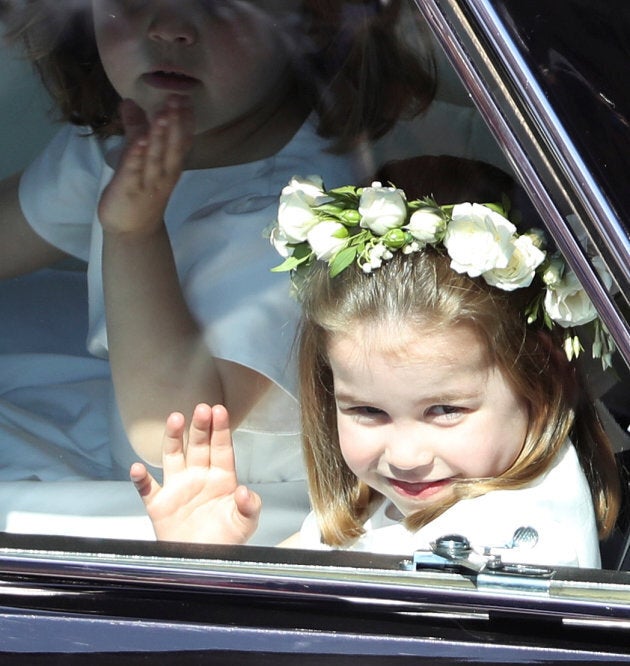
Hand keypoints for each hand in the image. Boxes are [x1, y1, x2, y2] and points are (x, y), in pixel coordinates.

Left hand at [98, 95, 194, 236]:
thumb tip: (130, 102)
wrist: (133, 231)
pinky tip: (140, 142)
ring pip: (156, 157)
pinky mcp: (129, 188)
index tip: (186, 98)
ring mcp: (148, 182)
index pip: (181, 141)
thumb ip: (136, 131)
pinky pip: (135, 170)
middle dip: (175, 122)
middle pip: (172, 146)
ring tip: (163, 115)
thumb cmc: (138, 193)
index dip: (185, 121)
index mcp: (169, 166)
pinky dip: (138, 156)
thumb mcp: (139, 159)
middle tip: (178, 98)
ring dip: (161, 136)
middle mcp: (163, 173)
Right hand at [130, 403, 260, 543]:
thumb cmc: (226, 541)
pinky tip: (137, 468)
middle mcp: (198, 477)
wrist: (202, 565)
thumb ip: (249, 506)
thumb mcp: (245, 524)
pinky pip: (147, 488)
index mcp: (221, 478)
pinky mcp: (159, 504)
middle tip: (201, 408)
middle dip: (200, 426)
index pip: (221, 448)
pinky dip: (140, 479)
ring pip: (173, 455)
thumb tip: (244, 491)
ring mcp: (178, 488)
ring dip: (173, 438)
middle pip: (198, 445)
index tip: (219, 411)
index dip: (221, 429)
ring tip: (175, 419)